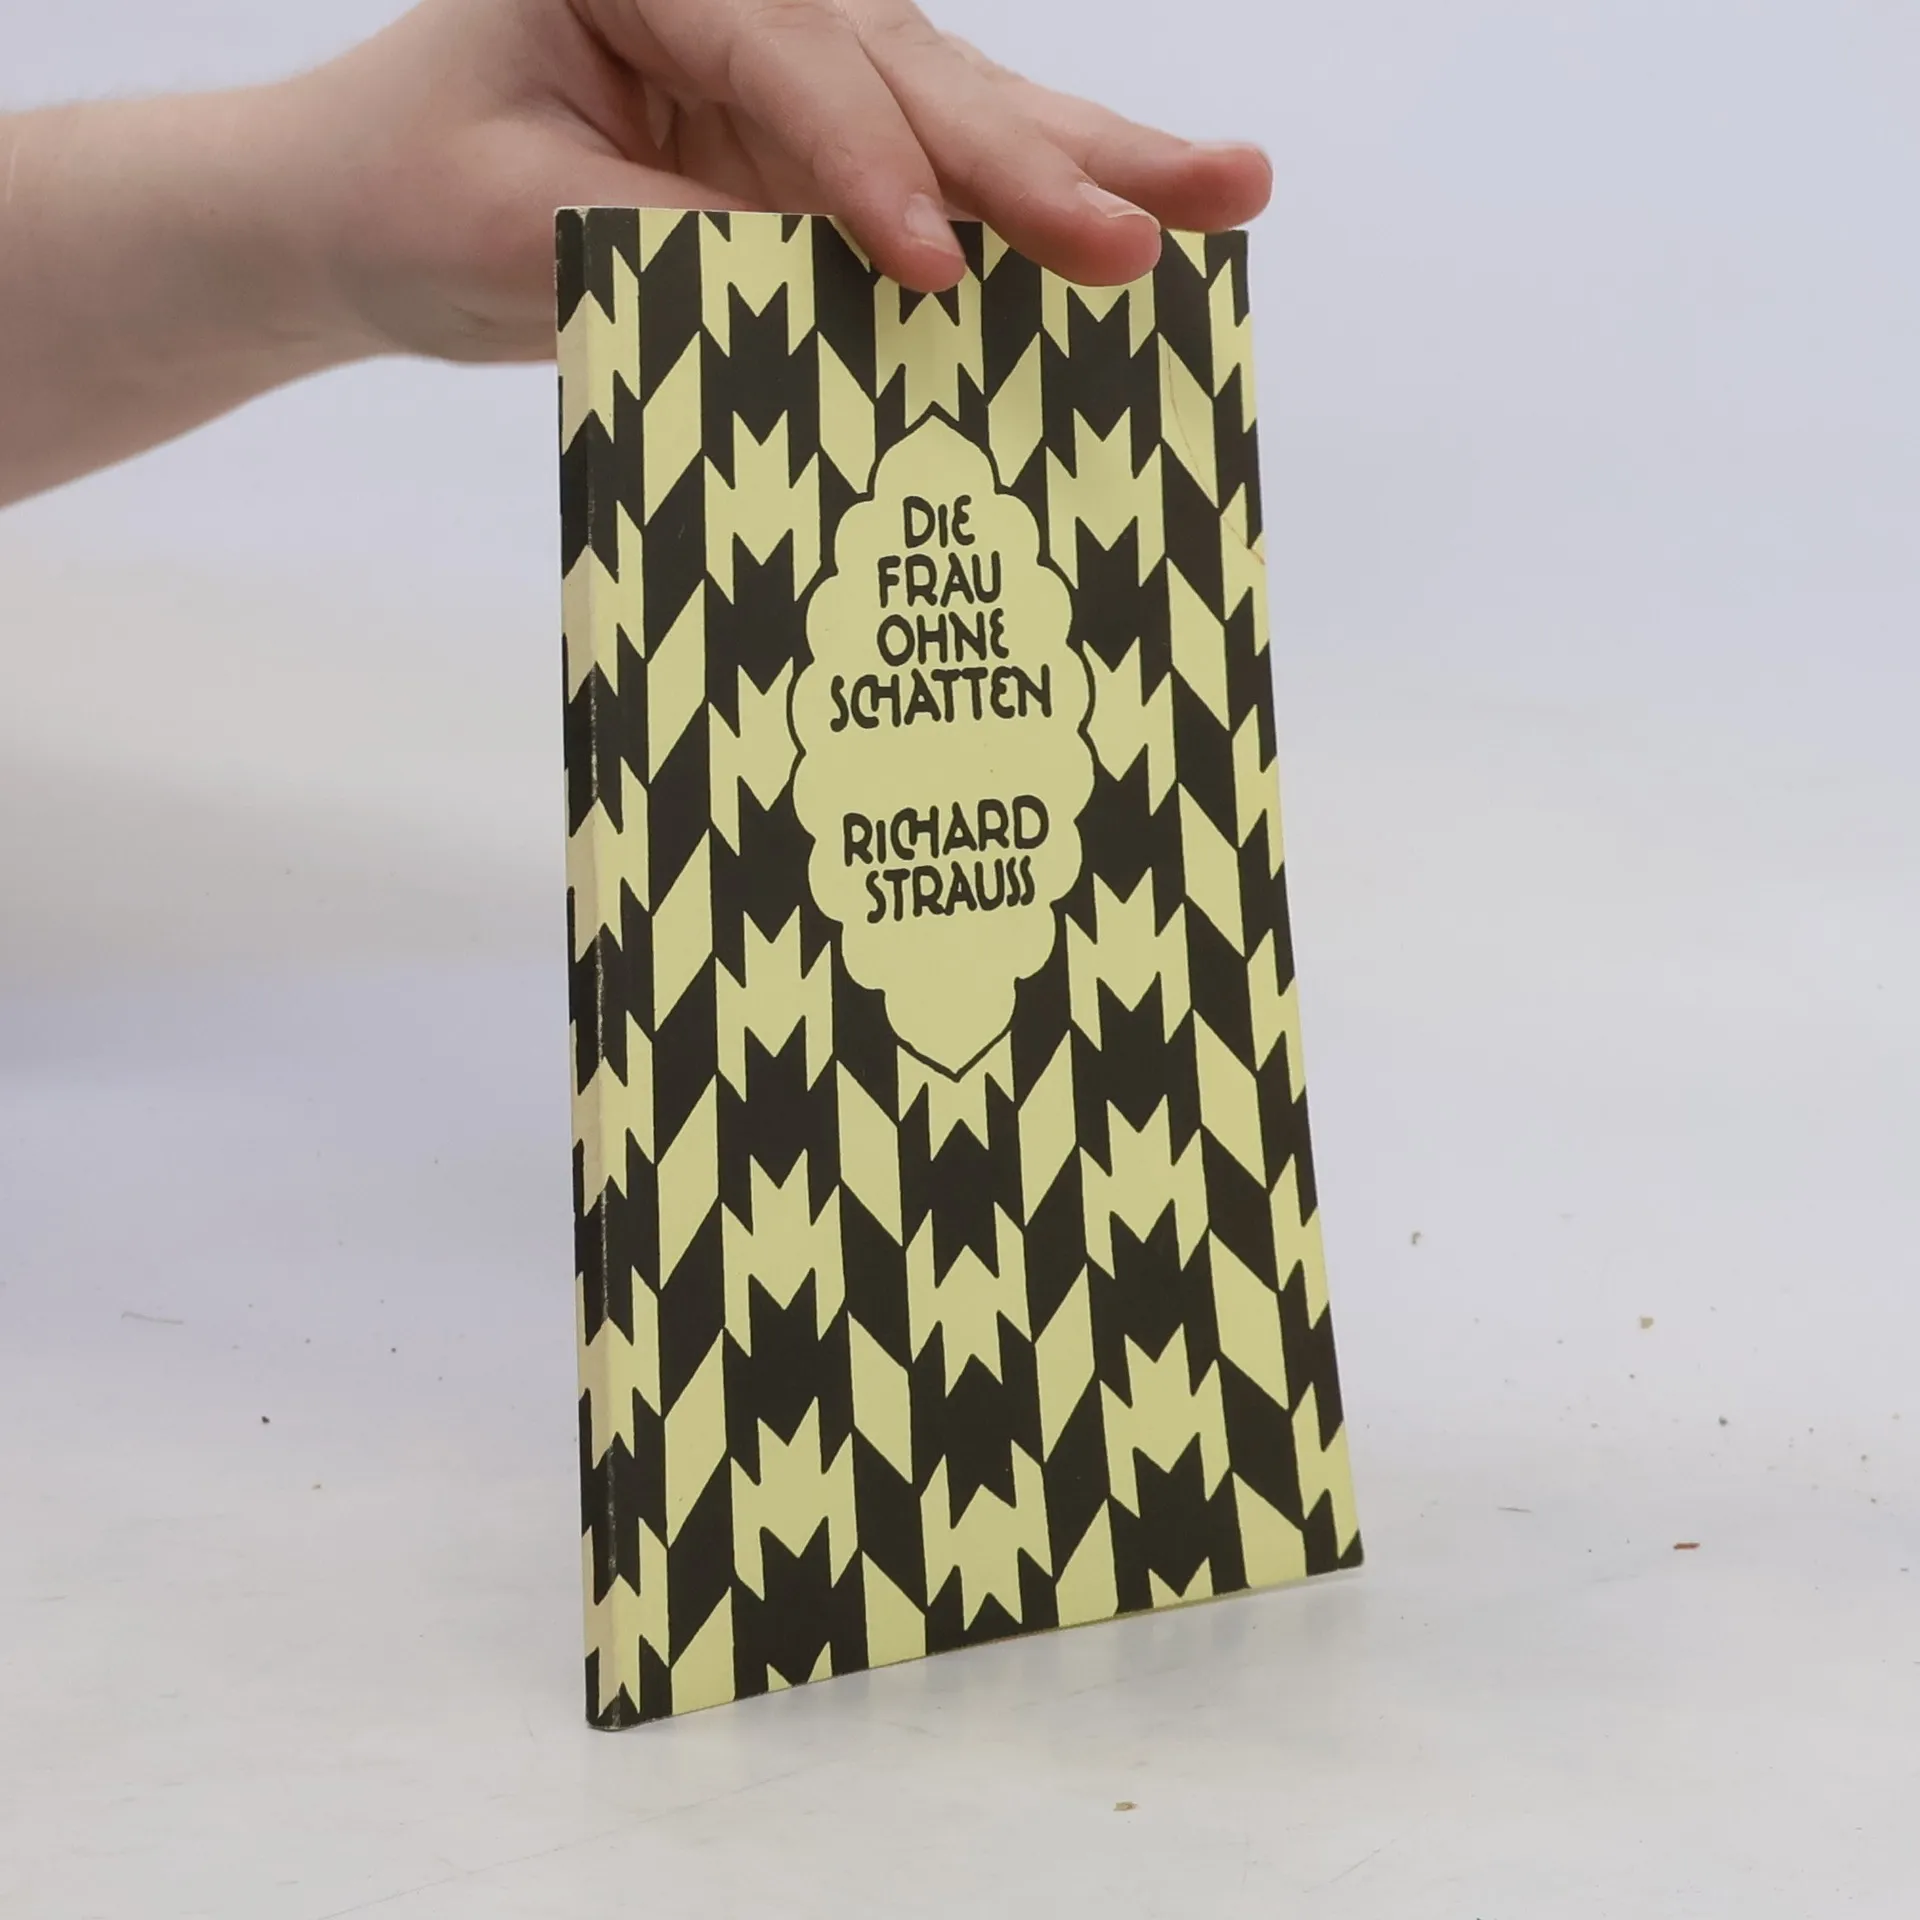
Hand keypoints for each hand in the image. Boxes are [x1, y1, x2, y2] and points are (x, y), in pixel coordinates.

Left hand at [301, 0, 1272, 361]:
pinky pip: (945, 167)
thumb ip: (685, 246)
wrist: (365, 207)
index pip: (786, 63)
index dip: (864, 174)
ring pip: (962, 105)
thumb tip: (853, 298)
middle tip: (1163, 222)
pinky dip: (1038, 199)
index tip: (935, 271)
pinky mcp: (819, 142)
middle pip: (915, 68)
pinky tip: (1147, 209)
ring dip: (1093, 159)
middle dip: (1040, 161)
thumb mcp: (524, 227)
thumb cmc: (413, 196)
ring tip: (1233, 185)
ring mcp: (797, 62)